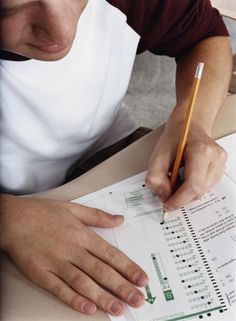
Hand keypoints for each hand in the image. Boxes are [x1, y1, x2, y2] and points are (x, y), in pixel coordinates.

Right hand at [0, 195, 147, 315]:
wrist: (13, 219)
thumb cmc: (43, 212)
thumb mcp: (73, 208)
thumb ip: (98, 216)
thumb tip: (120, 219)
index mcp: (81, 235)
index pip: (110, 254)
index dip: (127, 267)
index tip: (142, 279)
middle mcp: (72, 250)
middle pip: (100, 271)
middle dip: (121, 286)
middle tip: (138, 300)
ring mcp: (55, 263)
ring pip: (83, 283)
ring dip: (102, 297)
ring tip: (119, 309)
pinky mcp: (40, 274)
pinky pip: (59, 289)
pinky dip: (73, 300)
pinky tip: (88, 309)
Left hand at [145, 120, 226, 209]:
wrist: (189, 125)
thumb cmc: (175, 137)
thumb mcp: (158, 153)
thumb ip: (155, 175)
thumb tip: (163, 195)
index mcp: (202, 151)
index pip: (193, 185)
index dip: (179, 199)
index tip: (167, 205)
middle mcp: (216, 158)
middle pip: (198, 191)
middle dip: (180, 197)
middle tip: (166, 192)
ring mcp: (221, 164)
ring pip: (202, 191)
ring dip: (186, 193)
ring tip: (175, 180)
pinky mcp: (220, 169)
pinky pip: (205, 187)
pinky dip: (191, 188)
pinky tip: (184, 178)